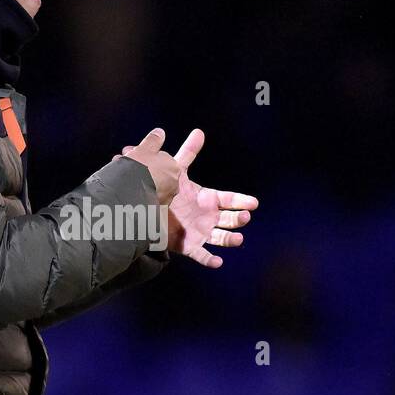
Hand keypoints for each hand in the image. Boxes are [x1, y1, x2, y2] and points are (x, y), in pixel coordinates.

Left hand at [116, 128, 257, 267]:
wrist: (140, 207)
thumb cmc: (160, 187)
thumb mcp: (175, 169)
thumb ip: (188, 152)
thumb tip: (199, 132)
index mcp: (206, 198)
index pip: (228, 199)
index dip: (241, 201)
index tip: (254, 203)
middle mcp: (205, 216)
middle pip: (228, 219)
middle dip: (239, 218)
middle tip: (245, 217)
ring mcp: (198, 232)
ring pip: (220, 237)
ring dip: (230, 238)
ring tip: (238, 239)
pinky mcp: (187, 245)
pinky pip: (200, 254)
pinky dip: (209, 259)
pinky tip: (217, 262)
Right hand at [118, 127, 180, 204]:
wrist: (127, 198)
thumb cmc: (138, 170)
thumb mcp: (144, 149)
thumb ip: (153, 141)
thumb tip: (160, 133)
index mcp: (173, 168)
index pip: (162, 158)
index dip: (147, 154)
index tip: (135, 153)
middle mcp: (172, 185)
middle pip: (157, 172)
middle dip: (141, 166)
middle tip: (124, 161)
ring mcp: (164, 199)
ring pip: (149, 184)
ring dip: (136, 178)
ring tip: (118, 173)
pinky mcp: (154, 211)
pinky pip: (144, 196)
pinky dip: (135, 191)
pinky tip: (121, 188)